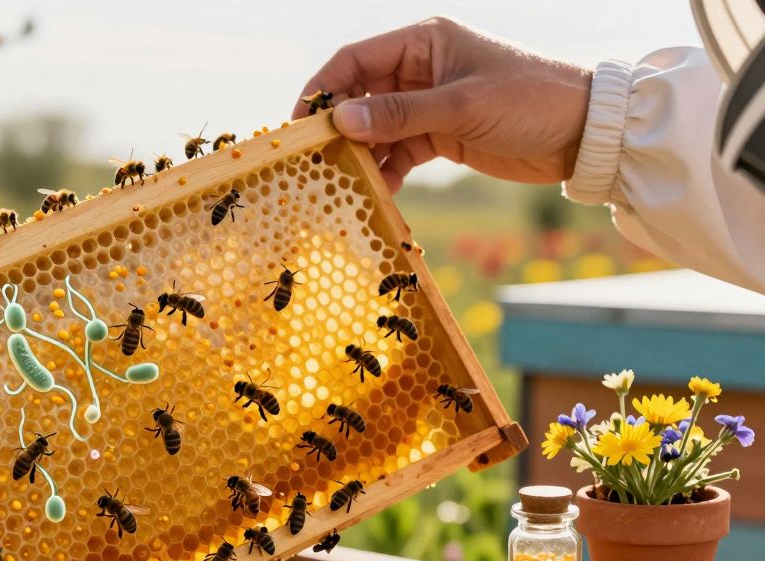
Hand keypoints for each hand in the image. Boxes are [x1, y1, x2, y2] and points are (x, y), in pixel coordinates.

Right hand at [294, 17, 592, 192]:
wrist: (586, 134)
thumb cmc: (530, 101)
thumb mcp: (461, 106)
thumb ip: (398, 114)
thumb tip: (340, 121)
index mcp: (424, 42)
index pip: (355, 59)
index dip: (322, 90)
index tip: (299, 125)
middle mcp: (422, 69)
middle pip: (360, 96)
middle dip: (338, 129)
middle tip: (314, 162)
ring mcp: (430, 103)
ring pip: (376, 129)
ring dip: (361, 156)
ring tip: (344, 184)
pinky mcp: (441, 135)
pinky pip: (399, 152)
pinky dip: (386, 171)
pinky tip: (378, 193)